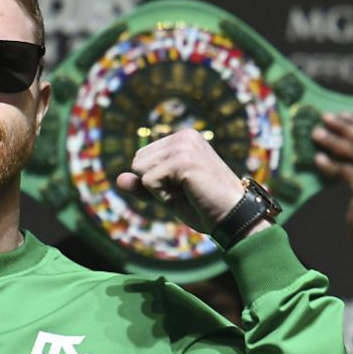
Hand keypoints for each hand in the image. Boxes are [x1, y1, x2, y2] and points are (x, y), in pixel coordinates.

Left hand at [115, 128, 246, 233]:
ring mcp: (184, 146)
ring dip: (158, 190)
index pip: (141, 158)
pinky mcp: (183, 161)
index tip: (183, 186)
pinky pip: (149, 181)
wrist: (234, 217)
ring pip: (140, 170)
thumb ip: (143, 185)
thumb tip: (118, 179)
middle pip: (137, 162)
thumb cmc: (204, 206)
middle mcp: (184, 136)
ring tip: (187, 191)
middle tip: (185, 190)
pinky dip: (162, 196)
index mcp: (183, 138)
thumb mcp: (167, 194)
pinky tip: (188, 194)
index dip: (155, 181)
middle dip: (153, 183)